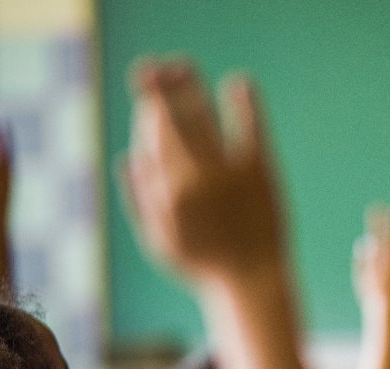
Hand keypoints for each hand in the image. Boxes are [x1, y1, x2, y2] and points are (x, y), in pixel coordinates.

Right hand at [123, 60, 286, 285]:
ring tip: (182, 66)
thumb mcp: (159, 238)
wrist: (252, 281)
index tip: (148, 93)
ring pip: (204, 119)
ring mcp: (229, 173)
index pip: (152, 136)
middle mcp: (195, 177)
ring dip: (191, 87)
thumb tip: (128, 156)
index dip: (148, 108)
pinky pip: (251, 129)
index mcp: (168, 191)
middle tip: (158, 65)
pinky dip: (245, 103)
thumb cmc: (202, 265)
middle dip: (162, 87)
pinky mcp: (261, 172)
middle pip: (174, 119)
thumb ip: (140, 198)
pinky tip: (239, 82)